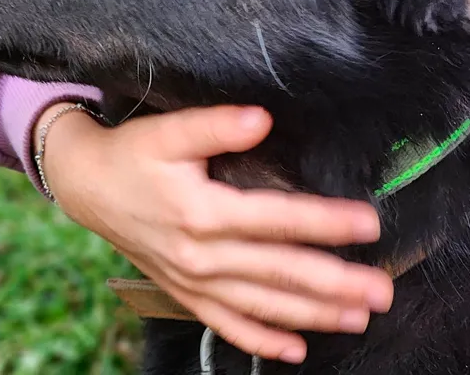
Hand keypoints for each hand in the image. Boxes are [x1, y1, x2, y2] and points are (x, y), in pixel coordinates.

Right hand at [38, 103, 392, 363]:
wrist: (87, 186)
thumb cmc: (132, 154)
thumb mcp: (168, 132)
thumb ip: (215, 126)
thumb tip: (261, 119)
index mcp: (203, 212)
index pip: (278, 220)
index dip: (326, 223)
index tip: (369, 226)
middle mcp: (202, 255)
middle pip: (279, 273)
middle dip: (335, 284)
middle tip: (383, 291)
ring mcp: (193, 281)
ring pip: (262, 305)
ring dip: (313, 315)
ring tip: (358, 319)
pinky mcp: (185, 293)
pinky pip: (227, 324)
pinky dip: (262, 339)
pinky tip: (295, 351)